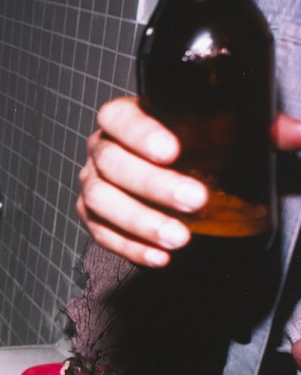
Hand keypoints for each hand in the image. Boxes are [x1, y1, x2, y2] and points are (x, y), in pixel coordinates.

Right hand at [76, 98, 300, 266]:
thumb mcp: (226, 133)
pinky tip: (159, 256)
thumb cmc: (194, 147)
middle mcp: (103, 149)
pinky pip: (101, 233)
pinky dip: (130, 247)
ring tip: (179, 238)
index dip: (141, 133)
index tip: (173, 150)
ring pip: (101, 201)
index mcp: (128, 118)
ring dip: (140, 221)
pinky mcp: (93, 216)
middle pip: (112, 164)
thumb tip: (296, 133)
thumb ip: (260, 130)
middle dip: (153, 185)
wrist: (172, 172)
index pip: (120, 118)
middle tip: (194, 200)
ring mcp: (94, 183)